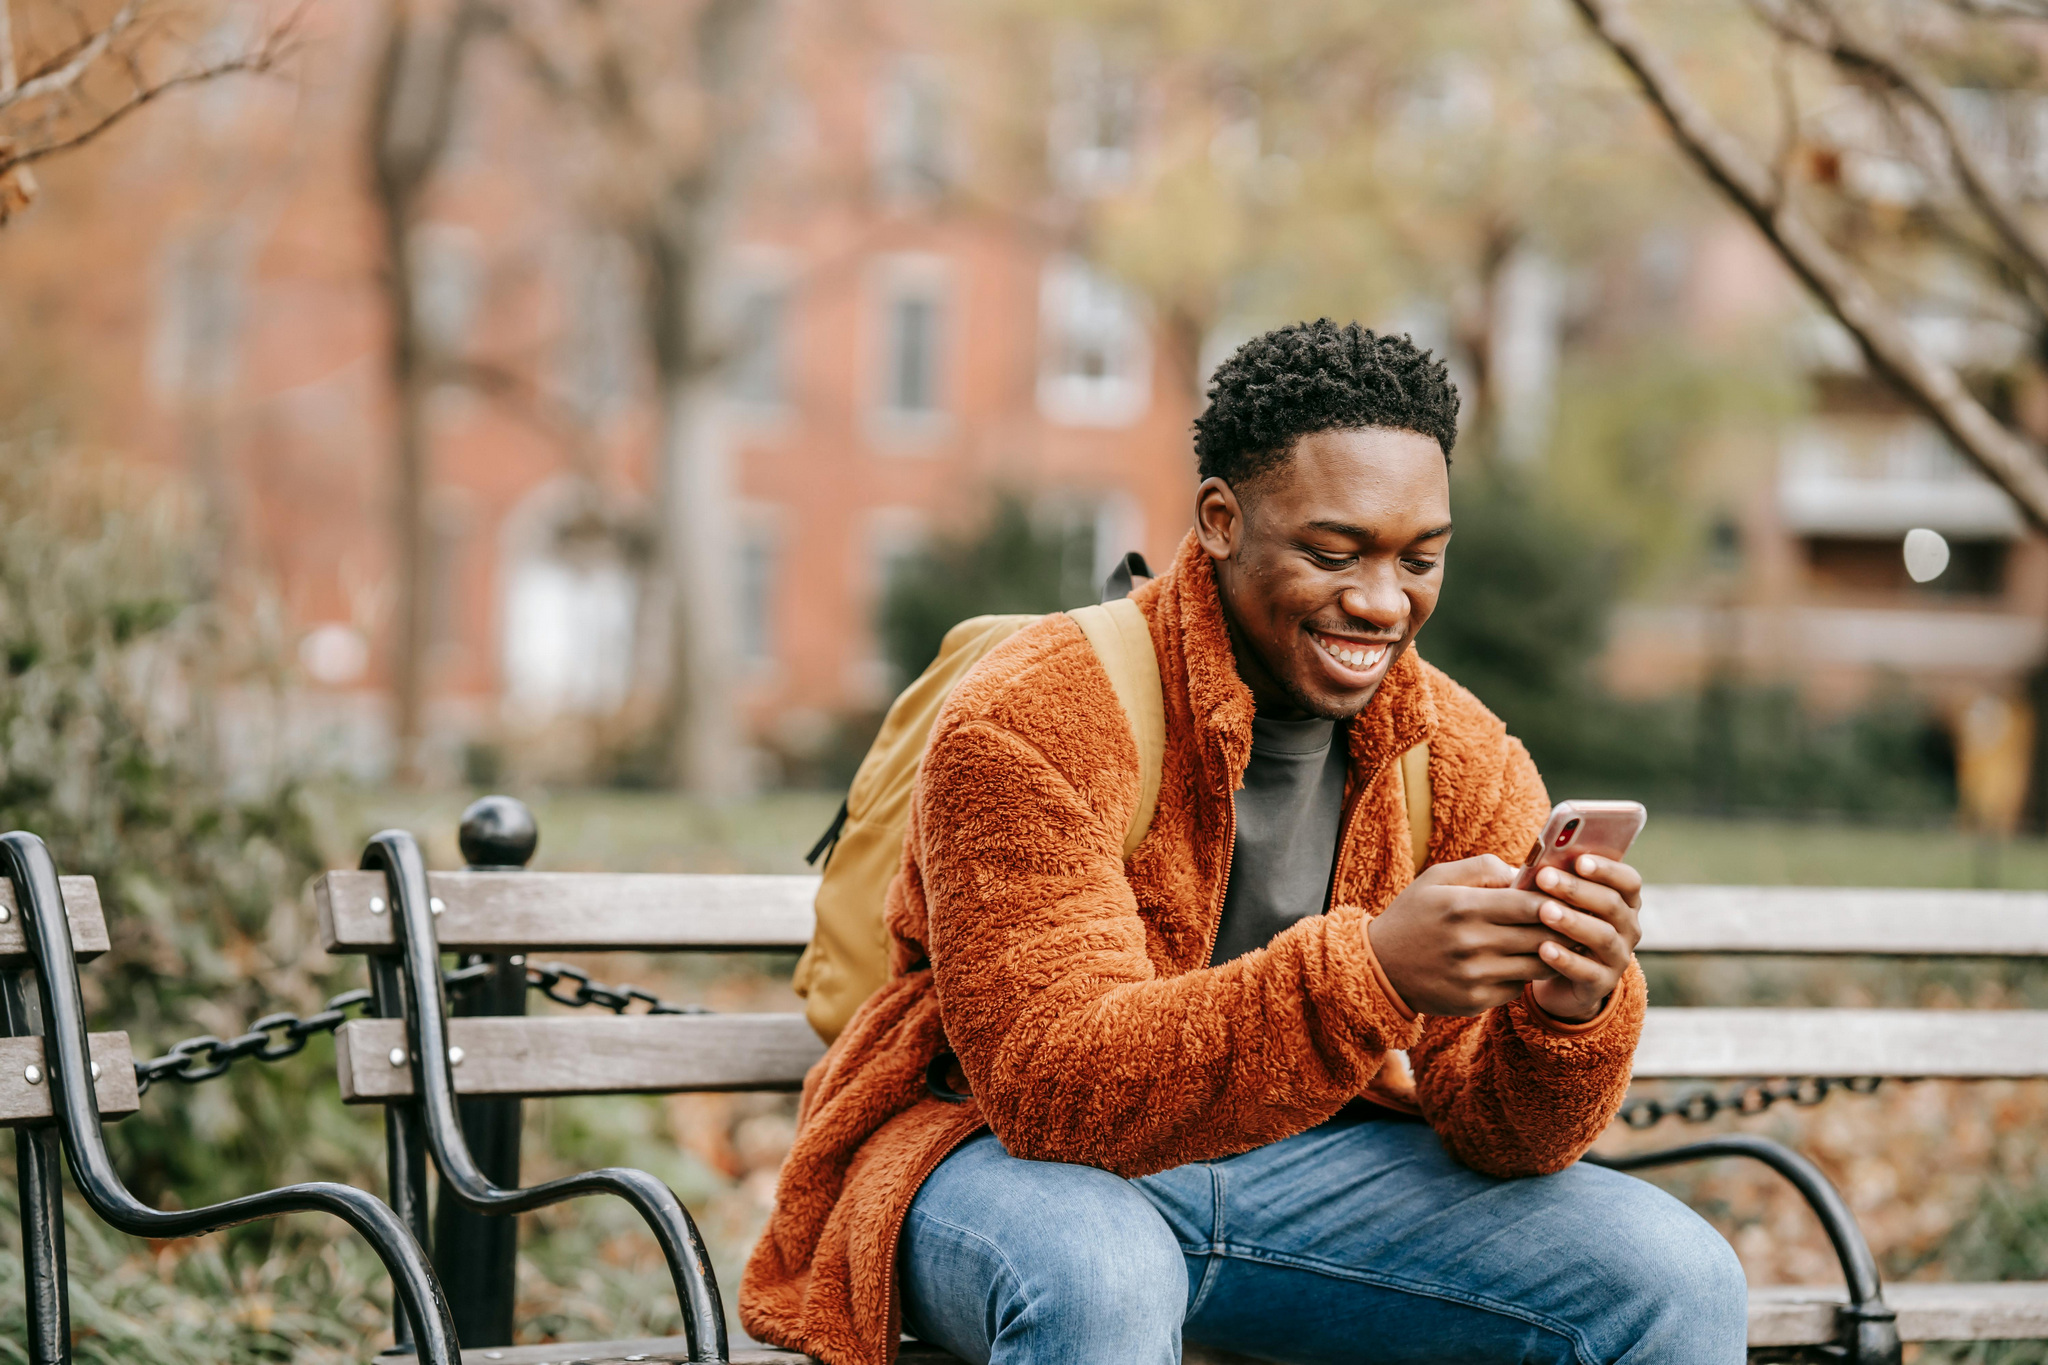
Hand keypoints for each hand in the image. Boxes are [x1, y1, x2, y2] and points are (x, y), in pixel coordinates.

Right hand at [1366, 855, 1578, 1016]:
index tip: (1567, 897)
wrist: (1379, 967)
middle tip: (1577, 920)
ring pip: (1537, 966)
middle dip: (1563, 927)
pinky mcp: (1475, 1001)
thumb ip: (1484, 867)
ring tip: (1560, 942)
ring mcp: (1473, 976)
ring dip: (1553, 954)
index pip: (1529, 904)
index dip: (1556, 900)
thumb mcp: (1437, 878)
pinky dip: (1524, 975)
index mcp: (1463, 906)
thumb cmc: (1414, 914)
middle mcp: (1470, 943)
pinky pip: (1518, 988)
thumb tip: (1527, 874)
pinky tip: (1520, 963)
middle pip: (1541, 936)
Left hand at [1524, 854, 1641, 1022]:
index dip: (1607, 869)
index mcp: (1624, 902)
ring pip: (1602, 936)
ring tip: (1545, 911)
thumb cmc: (1559, 927)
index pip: (1628, 881)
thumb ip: (1557, 882)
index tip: (1579, 860)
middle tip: (1545, 878)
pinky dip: (1566, 959)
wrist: (1560, 979)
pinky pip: (1587, 971)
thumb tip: (1537, 863)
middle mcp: (1628, 928)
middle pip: (1611, 904)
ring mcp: (1618, 957)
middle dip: (1576, 889)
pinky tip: (1543, 949)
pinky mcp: (1601, 984)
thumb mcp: (1562, 903)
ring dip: (1573, 921)